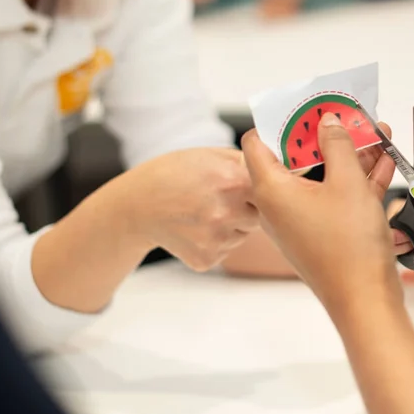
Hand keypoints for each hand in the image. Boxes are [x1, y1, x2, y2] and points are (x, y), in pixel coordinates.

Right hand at [115, 148, 259, 271]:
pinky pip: (226, 250)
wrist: (136, 205)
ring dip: (232, 226)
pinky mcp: (206, 259)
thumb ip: (246, 160)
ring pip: (243, 235)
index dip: (261, 188)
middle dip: (247, 208)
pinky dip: (216, 242)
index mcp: (234, 180)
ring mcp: (217, 239)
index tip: (250, 186)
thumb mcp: (210, 154)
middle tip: (222, 199)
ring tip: (205, 212)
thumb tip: (277, 163)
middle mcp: (227, 212)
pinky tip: (196, 228)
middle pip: (259, 216)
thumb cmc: (173, 174)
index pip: (271, 190)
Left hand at [241, 114, 397, 312]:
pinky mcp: (323, 233)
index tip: (307, 105)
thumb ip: (338, 144)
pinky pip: (334, 196)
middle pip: (296, 156)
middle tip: (349, 115)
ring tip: (377, 131)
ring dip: (348, 153)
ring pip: (321, 176)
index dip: (282, 120)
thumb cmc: (349, 247)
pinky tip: (384, 161)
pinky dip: (355, 179)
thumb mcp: (347, 182)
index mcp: (271, 189)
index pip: (258, 141)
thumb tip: (329, 121)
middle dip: (326, 133)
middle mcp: (279, 205)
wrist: (365, 301)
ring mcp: (301, 220)